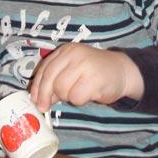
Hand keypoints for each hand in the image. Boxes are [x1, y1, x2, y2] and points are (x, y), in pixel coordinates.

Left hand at [29, 43, 143, 111]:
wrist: (122, 71)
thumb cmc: (94, 73)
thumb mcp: (73, 71)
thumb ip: (57, 80)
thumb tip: (39, 98)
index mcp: (66, 51)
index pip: (45, 68)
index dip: (37, 86)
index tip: (34, 99)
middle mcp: (74, 54)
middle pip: (51, 79)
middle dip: (46, 95)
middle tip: (45, 107)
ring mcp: (85, 65)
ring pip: (62, 89)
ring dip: (67, 97)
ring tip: (78, 92)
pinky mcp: (94, 79)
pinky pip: (76, 96)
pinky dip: (79, 100)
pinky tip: (88, 94)